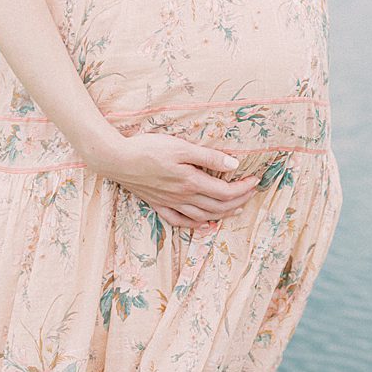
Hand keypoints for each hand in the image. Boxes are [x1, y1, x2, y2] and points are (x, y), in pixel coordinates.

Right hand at [92, 130, 260, 231]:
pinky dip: (195, 225)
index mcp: (190, 181)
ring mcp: (169, 203)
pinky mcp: (157, 204)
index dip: (243, 188)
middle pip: (217, 206)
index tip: (255, 181)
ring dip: (223, 215)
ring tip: (237, 210)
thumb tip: (234, 166)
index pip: (225, 191)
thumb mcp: (180, 147)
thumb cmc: (148, 148)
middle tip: (251, 194)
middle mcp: (182, 196)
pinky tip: (204, 224)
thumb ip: (208, 157)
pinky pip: (180, 221)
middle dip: (238, 202)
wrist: (116, 159)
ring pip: (202, 216)